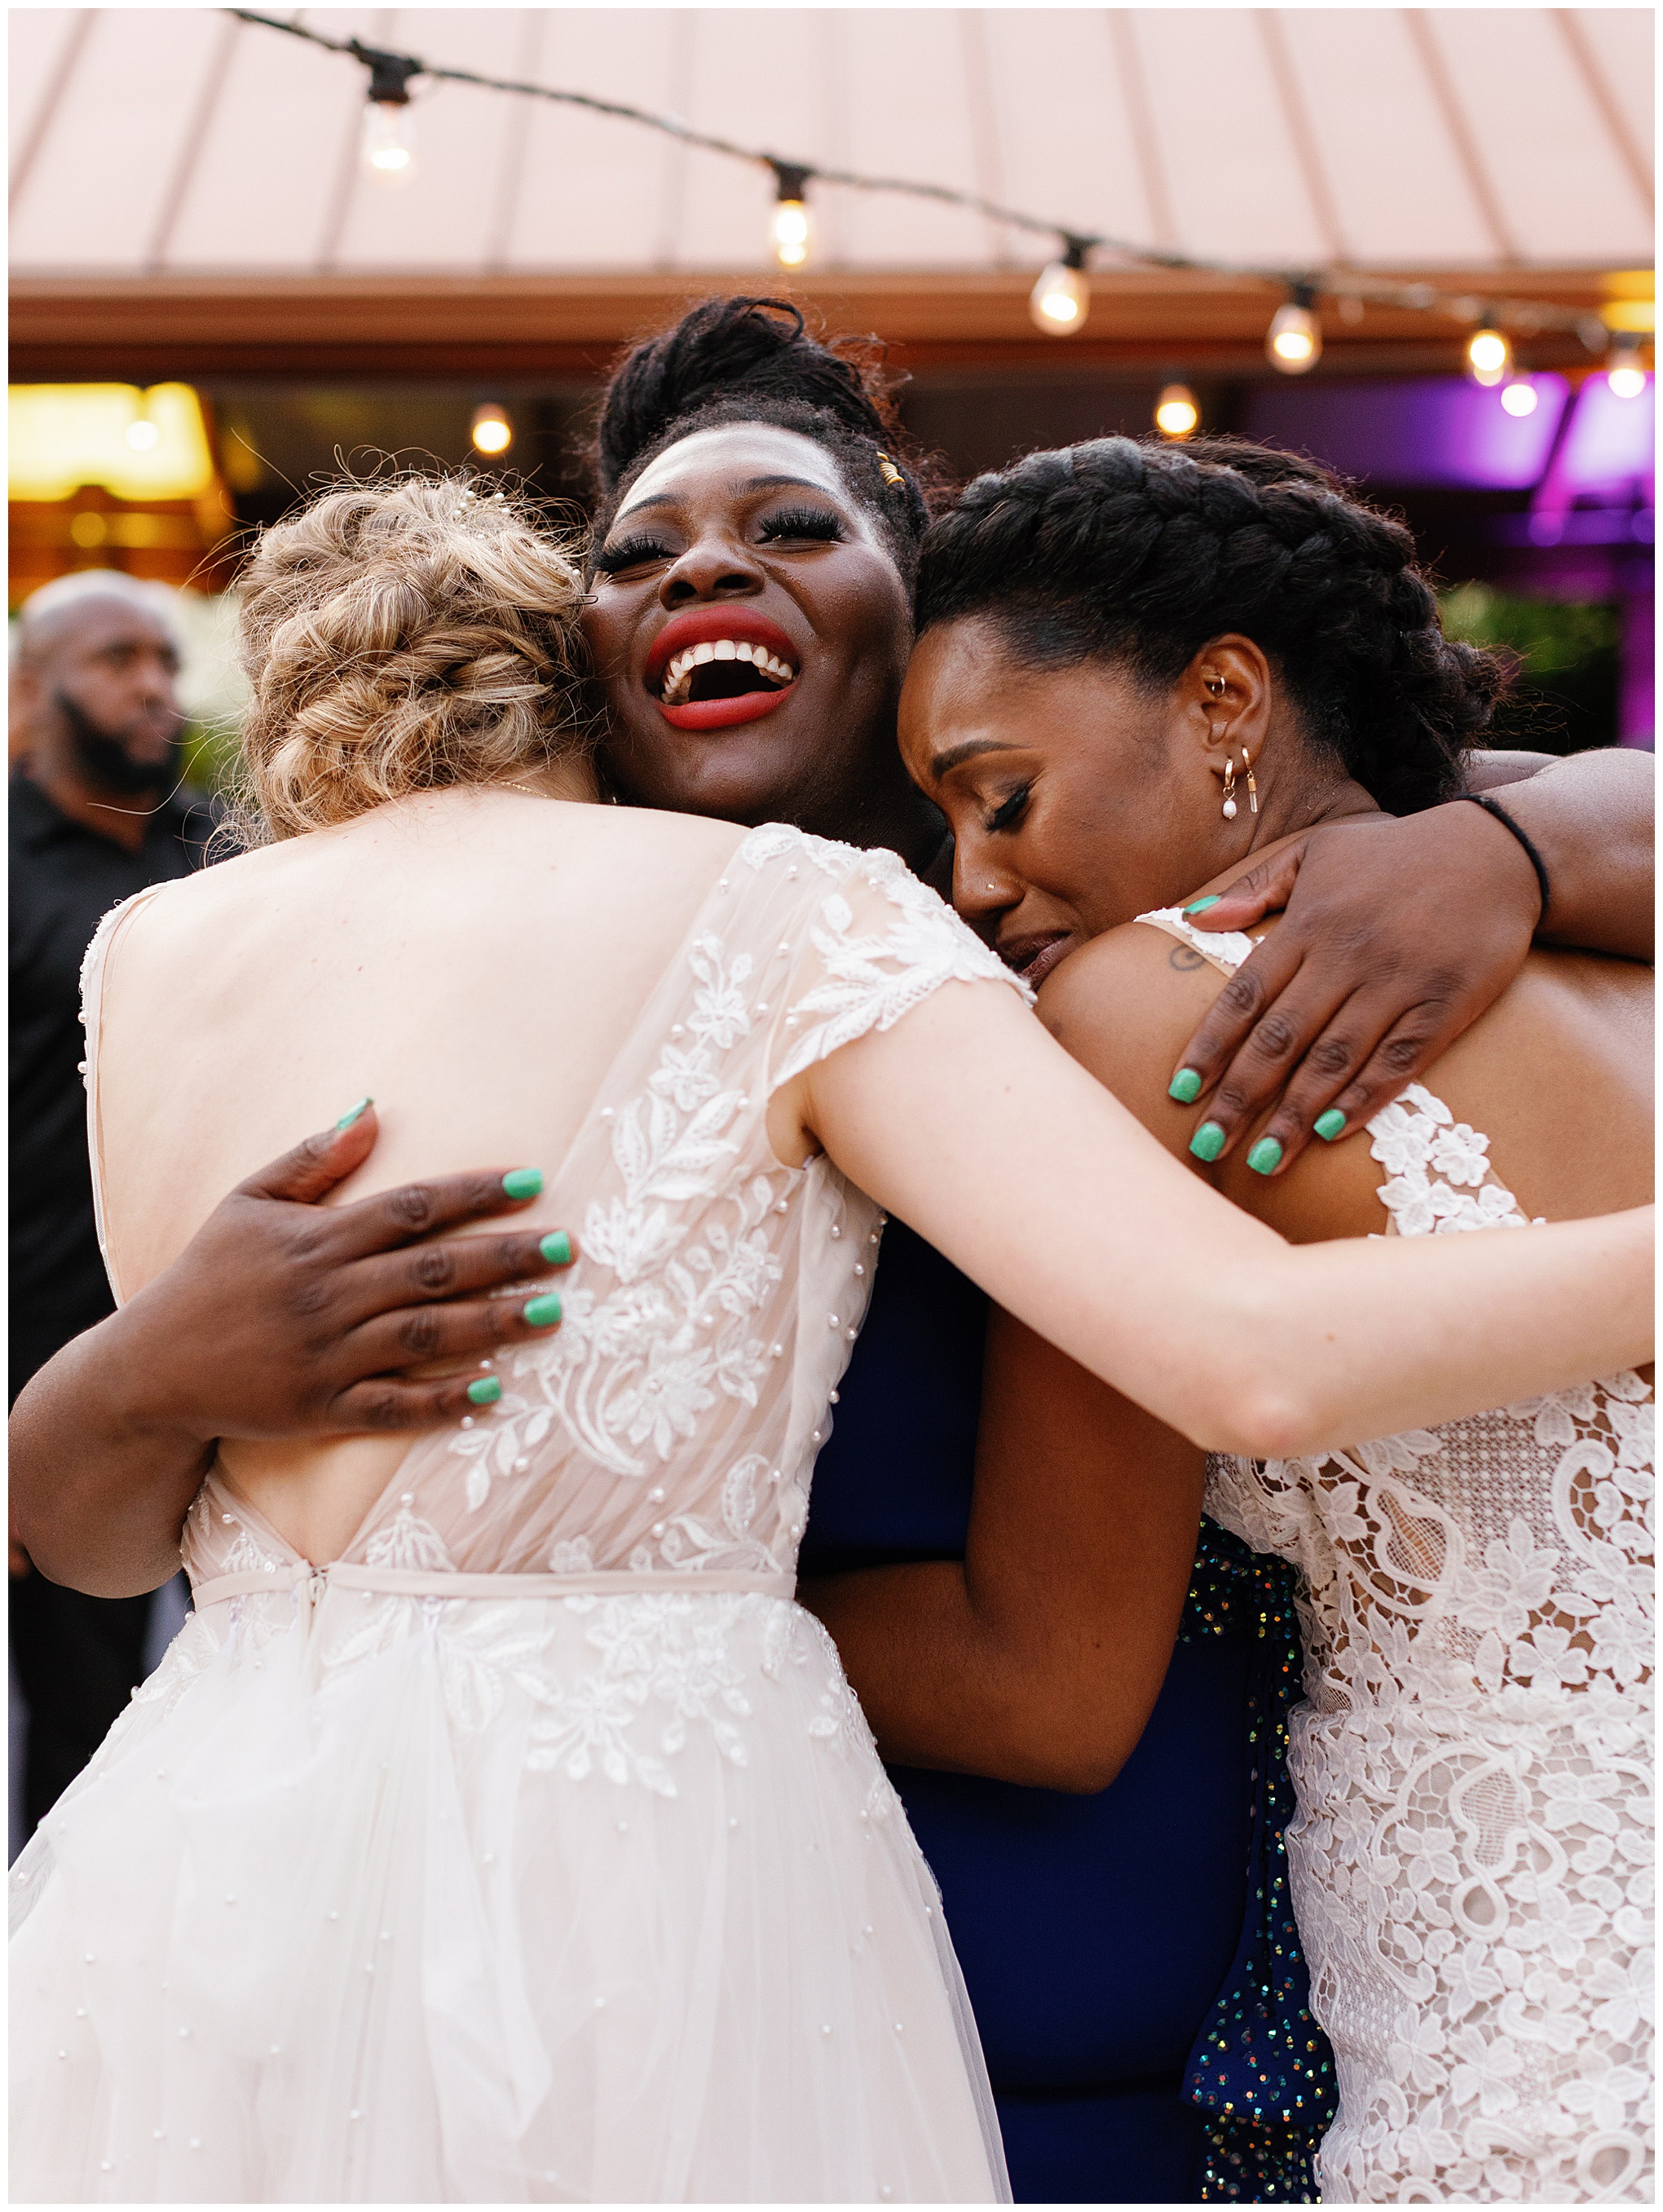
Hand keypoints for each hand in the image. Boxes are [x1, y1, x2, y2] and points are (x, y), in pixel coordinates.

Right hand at [110, 1104, 576, 1444]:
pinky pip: (394, 1406)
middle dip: (504, 1257)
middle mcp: (328, 1294)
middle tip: (567, 1248)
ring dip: (493, 1324)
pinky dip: (444, 1400)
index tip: (535, 1181)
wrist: (151, 1369)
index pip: (413, 1208)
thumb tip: (373, 1108)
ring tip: (553, 1311)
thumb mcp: (247, 1201)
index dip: (476, 1193)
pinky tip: (494, 1390)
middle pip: (432, 1270)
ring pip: (424, 1335)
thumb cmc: (207, 1276)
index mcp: (317, 1239)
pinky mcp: (322, 1408)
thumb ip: (313, 1158)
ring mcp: (327, 1355)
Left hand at [1168, 803, 1540, 1171]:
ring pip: (1335, 1059)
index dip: (1211, 1046)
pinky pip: (1400, 1060)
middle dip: (1240, 1097)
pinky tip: (1331, 1134)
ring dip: (1294, 1114)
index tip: (1179, 1091)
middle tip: (1207, 1145)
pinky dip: (1364, 1098)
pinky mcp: (1446, 1004)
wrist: (1498, 852)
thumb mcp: (1318, 852)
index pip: (1245, 996)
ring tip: (1263, 1162)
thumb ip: (1255, 888)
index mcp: (1309, 924)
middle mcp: (1348, 956)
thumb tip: (1193, 920)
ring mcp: (1398, 982)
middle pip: (1282, 1038)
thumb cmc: (1394, 855)